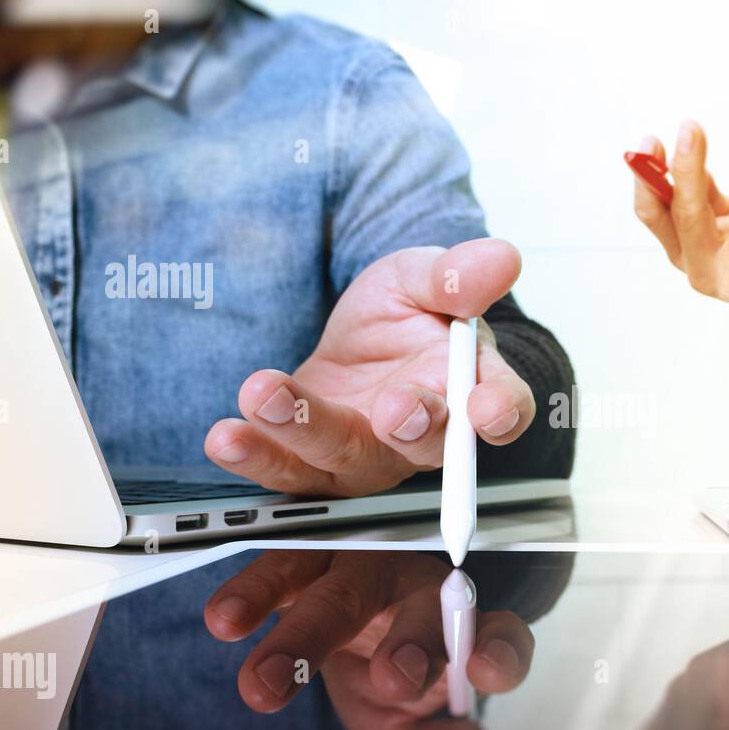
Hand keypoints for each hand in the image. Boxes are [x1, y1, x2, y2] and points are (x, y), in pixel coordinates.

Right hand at [203, 550, 535, 729]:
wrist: (347, 630)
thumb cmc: (392, 675)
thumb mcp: (418, 725)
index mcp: (464, 628)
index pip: (498, 636)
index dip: (497, 652)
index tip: (488, 672)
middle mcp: (422, 588)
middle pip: (423, 609)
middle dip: (410, 644)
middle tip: (392, 681)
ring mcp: (367, 567)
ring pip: (343, 590)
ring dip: (305, 633)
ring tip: (267, 681)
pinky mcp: (310, 559)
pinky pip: (282, 568)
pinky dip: (253, 592)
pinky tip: (227, 620)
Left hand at [204, 238, 534, 495]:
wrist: (358, 338)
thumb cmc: (409, 313)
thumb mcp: (423, 277)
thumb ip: (455, 275)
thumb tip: (500, 258)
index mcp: (469, 386)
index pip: (501, 408)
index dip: (499, 413)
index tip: (487, 411)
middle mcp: (425, 434)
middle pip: (425, 444)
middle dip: (410, 425)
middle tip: (394, 408)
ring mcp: (369, 454)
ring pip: (346, 457)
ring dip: (305, 431)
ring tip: (265, 392)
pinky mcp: (314, 463)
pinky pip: (288, 471)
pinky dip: (256, 455)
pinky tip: (227, 436)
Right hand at [631, 122, 728, 325]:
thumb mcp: (725, 222)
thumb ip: (704, 194)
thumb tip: (686, 152)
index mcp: (683, 252)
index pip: (652, 215)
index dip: (646, 179)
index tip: (651, 141)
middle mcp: (703, 270)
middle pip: (688, 213)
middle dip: (686, 167)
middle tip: (691, 125)